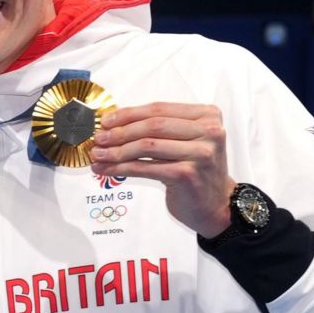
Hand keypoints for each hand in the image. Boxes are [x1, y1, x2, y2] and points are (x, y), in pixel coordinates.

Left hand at [91, 102, 233, 236]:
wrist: (215, 204)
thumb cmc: (195, 170)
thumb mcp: (184, 141)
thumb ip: (159, 128)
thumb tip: (114, 123)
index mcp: (207, 115)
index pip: (160, 108)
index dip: (129, 114)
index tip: (106, 120)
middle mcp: (209, 131)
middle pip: (152, 125)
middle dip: (120, 131)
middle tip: (98, 138)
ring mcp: (200, 153)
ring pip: (146, 146)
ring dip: (116, 151)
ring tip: (98, 154)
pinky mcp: (187, 174)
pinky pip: (145, 168)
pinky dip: (121, 168)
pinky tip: (105, 170)